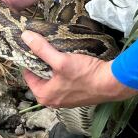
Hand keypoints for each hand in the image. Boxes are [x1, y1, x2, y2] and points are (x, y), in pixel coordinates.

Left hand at [21, 30, 136, 107]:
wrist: (112, 84)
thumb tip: (25, 36)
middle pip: (40, 76)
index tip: (34, 47)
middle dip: (43, 63)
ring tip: (59, 53)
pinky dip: (65, 72)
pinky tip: (71, 62)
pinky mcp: (76, 96)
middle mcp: (52, 101)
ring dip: (55, 66)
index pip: (28, 74)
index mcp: (43, 95)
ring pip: (53, 78)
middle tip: (47, 47)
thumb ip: (41, 49)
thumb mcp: (61, 60)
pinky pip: (64, 81)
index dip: (30, 59)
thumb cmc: (85, 74)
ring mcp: (65, 100)